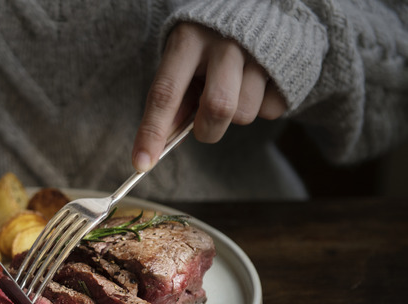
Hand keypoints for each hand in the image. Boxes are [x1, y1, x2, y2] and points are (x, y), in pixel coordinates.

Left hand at [132, 22, 286, 171]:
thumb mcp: (183, 60)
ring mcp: (260, 53)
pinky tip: (256, 84)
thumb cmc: (208, 45)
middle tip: (203, 126)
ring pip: (244, 114)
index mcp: (188, 40)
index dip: (152, 132)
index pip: (165, 93)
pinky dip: (260, 107)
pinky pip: (270, 110)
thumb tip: (164, 140)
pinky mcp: (287, 65)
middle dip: (207, 130)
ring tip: (233, 89)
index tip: (141, 163)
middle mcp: (225, 43)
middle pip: (217, 108)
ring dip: (234, 116)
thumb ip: (174, 96)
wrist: (259, 12)